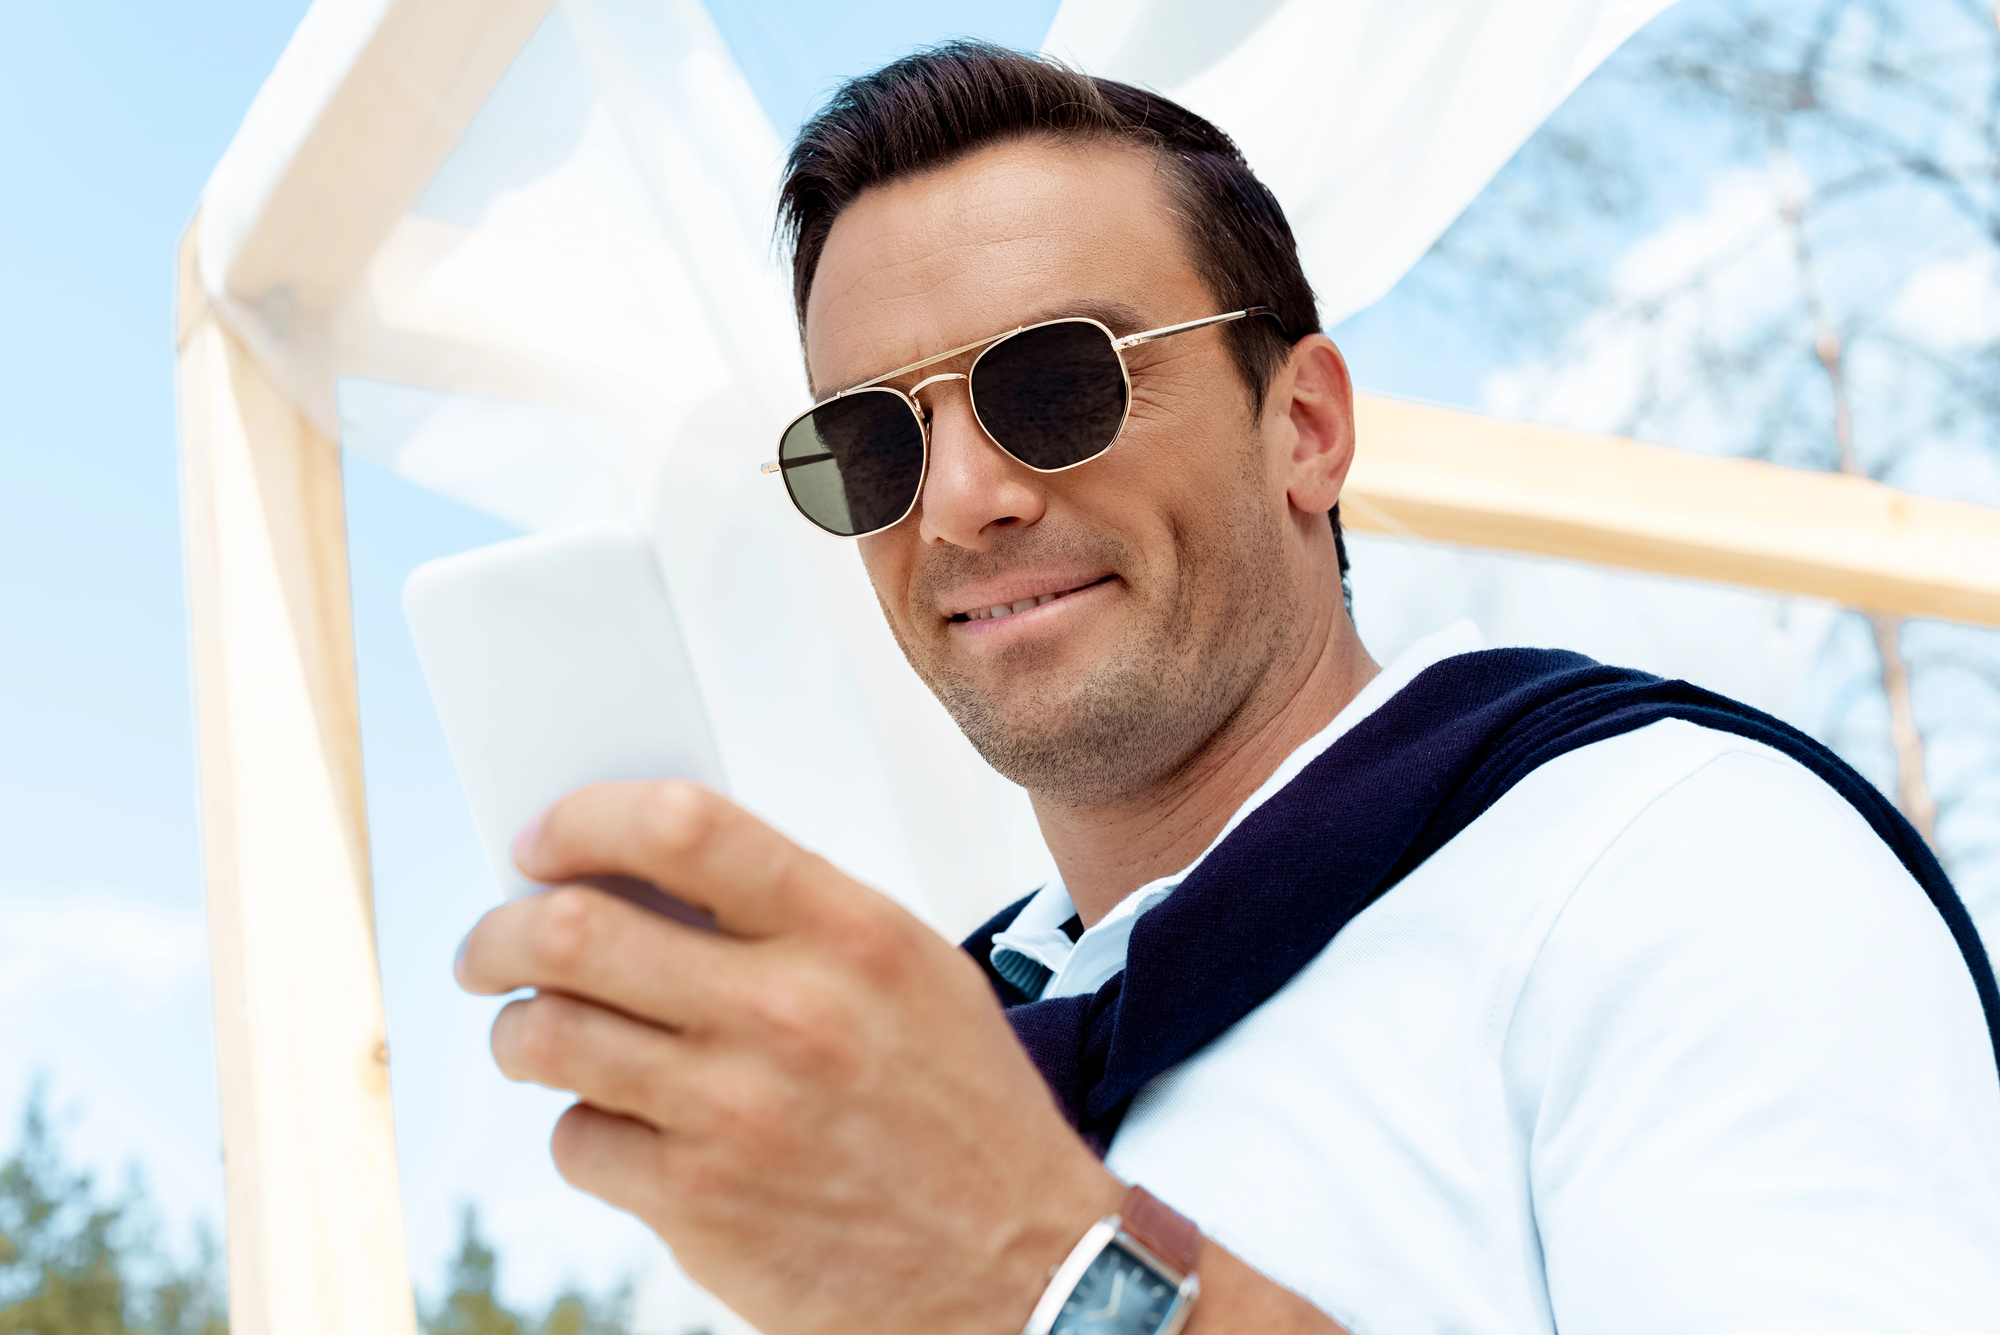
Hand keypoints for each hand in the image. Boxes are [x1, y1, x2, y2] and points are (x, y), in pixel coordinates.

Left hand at [455, 780, 1123, 1334]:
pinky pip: (577, 1140)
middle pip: (572, 930)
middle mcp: (788, 1012)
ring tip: (534, 1032)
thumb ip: (794, 913)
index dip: (584, 820)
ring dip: (517, 1030)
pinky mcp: (700, 1206)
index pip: (682, 826)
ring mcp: (736, 1114)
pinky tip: (617, 1123)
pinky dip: (578, 1126)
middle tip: (490, 948)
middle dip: (499, 934)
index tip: (542, 840)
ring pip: (546, 1038)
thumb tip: (646, 877)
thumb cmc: (961, 1110)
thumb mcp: (911, 974)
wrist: (1019, 1270)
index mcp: (850, 932)